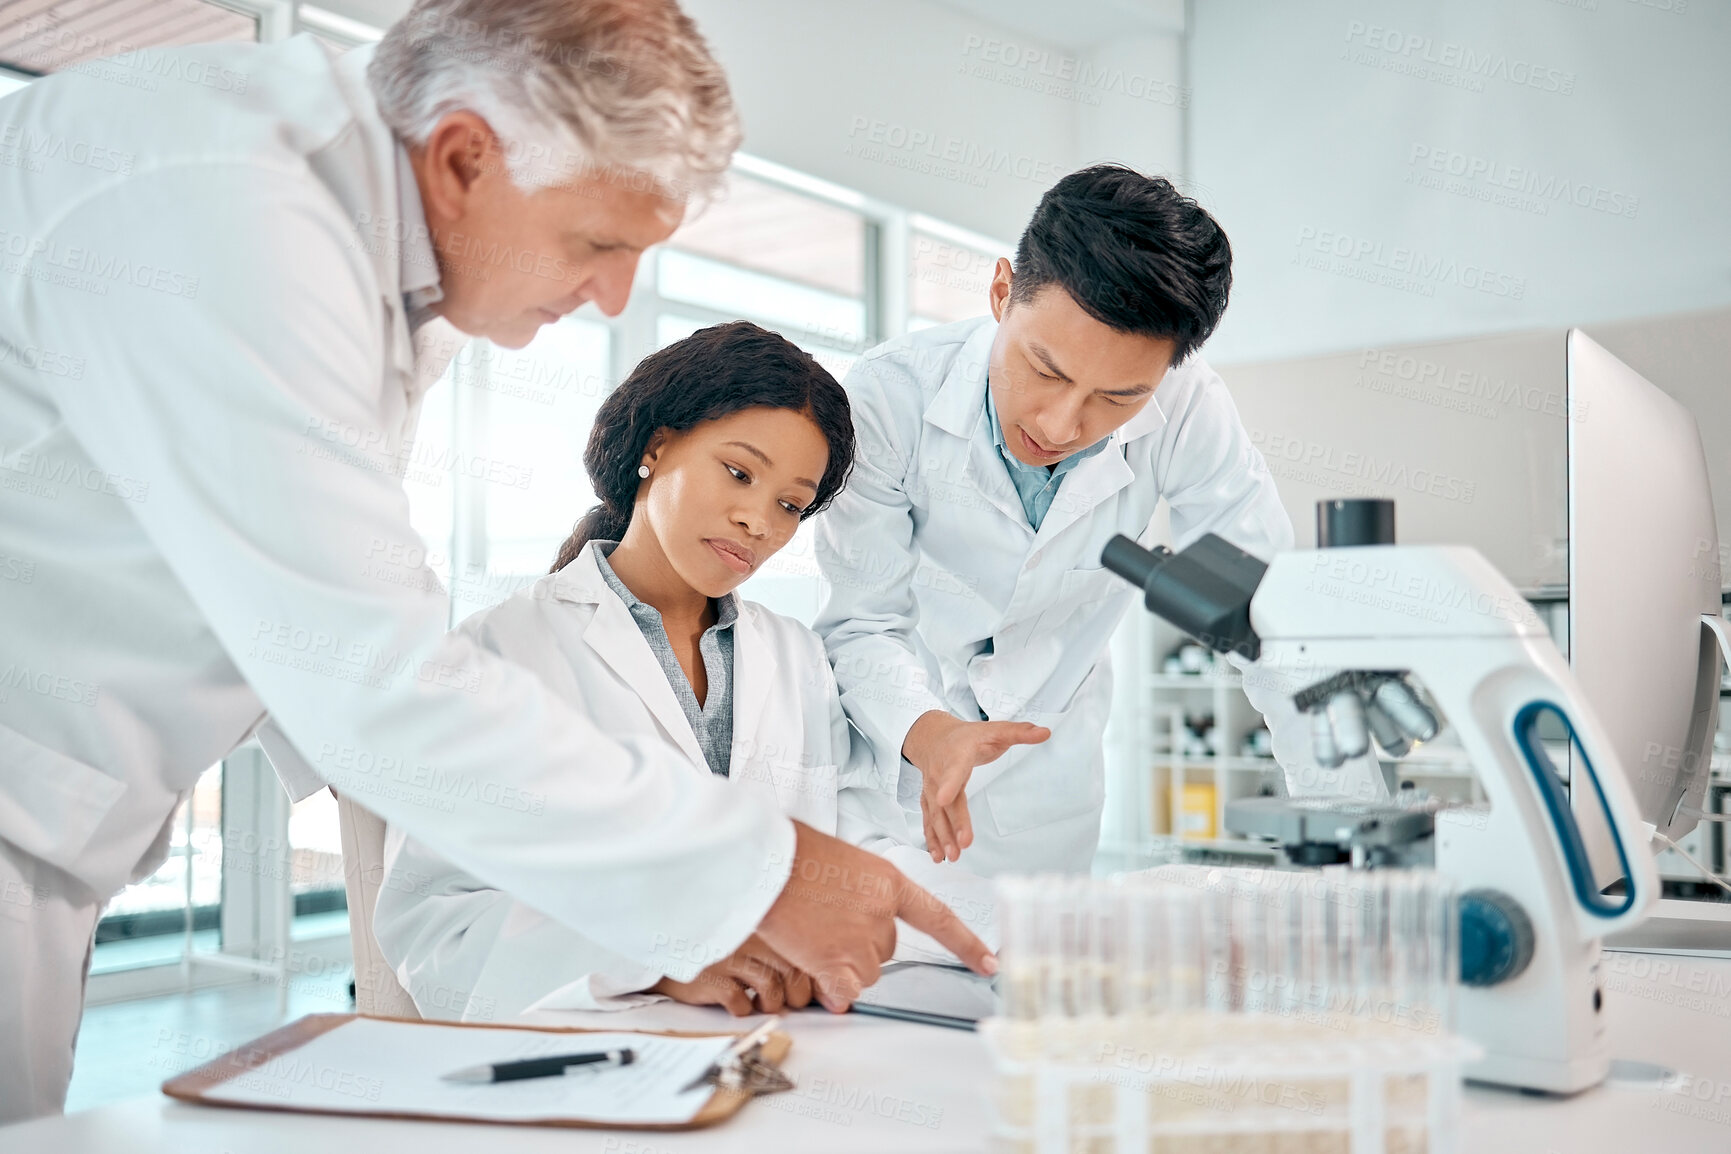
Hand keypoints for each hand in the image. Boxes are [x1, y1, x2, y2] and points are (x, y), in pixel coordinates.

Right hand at [650, 934, 813, 1015]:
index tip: (820, 996)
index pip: (807, 955)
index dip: (817, 981)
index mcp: (766, 927)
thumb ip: (784, 957)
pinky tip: (737, 1003)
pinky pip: (740, 1004)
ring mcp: (730, 957)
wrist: (671, 950)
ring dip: (771, 1005)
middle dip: (796, 997)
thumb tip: (824, 988)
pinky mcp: (711, 977)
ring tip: (761, 1003)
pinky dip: (743, 1010)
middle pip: (794, 974)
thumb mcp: (755, 946)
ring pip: (771, 989)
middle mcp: (751, 938)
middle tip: (786, 1002)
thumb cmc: (723, 953)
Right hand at [754, 821, 996, 1012]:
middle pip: (887, 950)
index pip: (939, 918)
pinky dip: (831, 985)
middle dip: (860, 945)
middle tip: (826, 923)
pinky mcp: (836, 962)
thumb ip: (861, 897)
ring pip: (865, 972)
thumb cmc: (792, 854)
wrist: (762, 861)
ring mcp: (861, 939)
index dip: (966, 944)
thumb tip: (854, 927)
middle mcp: (882, 913)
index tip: (989, 964)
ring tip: (812, 933)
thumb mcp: (842, 863)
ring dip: (842, 964)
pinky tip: (812, 961)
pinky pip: (845, 990)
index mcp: (888, 881)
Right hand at [901, 711, 1049, 862]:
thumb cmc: (967, 736)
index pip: (954, 770)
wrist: (933, 737)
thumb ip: (1020, 732)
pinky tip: (939, 856)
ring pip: (936, 814)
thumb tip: (1045, 732)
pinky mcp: (929, 800)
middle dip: (953, 823)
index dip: (949, 784)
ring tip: (953, 856)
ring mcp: (932, 789)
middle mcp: (941, 774)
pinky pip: (929, 821)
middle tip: (963, 843)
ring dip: (943, 836)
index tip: (944, 799)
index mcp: (957, 755)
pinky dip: (933, 838)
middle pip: (946, 801)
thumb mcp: (995, 730)